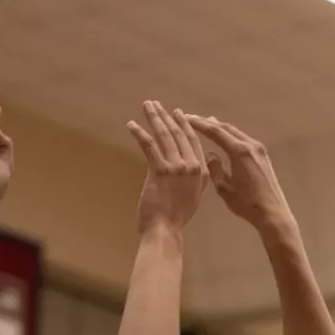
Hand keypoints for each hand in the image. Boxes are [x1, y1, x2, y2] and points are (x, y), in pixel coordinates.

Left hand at [128, 102, 208, 236]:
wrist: (166, 230)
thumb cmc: (176, 217)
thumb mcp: (192, 195)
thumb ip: (192, 178)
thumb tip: (188, 165)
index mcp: (202, 173)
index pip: (193, 142)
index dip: (184, 125)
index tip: (177, 112)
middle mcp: (192, 167)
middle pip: (178, 134)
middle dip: (166, 116)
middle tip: (155, 104)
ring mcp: (177, 168)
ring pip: (164, 136)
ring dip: (154, 118)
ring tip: (146, 106)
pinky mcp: (160, 170)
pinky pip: (149, 145)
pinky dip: (139, 133)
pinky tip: (131, 125)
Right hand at [185, 116, 294, 234]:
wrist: (273, 213)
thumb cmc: (246, 204)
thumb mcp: (224, 188)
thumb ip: (215, 168)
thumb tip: (209, 154)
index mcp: (239, 152)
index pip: (215, 132)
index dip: (200, 124)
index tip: (187, 118)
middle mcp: (250, 145)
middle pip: (226, 128)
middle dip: (209, 123)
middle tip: (194, 119)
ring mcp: (259, 149)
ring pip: (236, 133)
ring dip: (221, 128)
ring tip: (208, 124)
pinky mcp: (263, 156)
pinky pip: (243, 140)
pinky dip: (231, 136)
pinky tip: (226, 138)